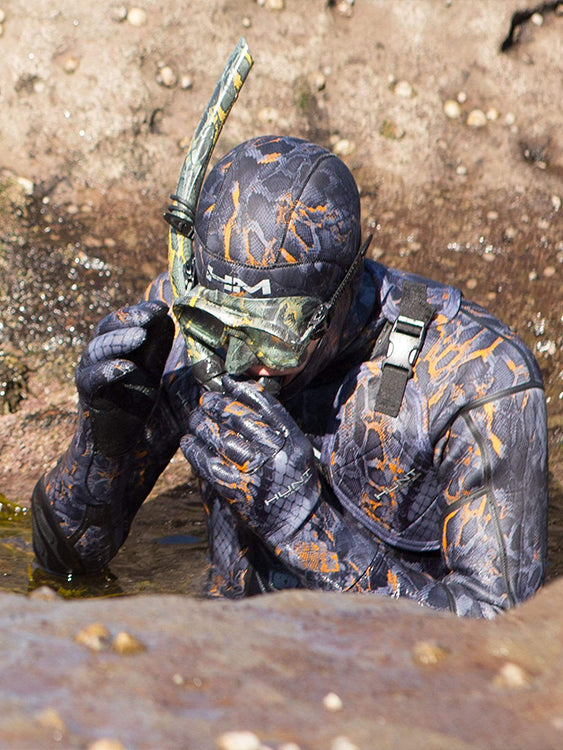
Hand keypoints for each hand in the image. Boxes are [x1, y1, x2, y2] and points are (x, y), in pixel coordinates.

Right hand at [76, 300, 173, 455]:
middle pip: (106, 328)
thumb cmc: (136, 396)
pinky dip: (107, 372)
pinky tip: (127, 368)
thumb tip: (167, 315)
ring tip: (140, 336)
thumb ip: (158, 343)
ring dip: (119, 341)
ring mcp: (89, 373)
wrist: (121, 437)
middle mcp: (98, 354)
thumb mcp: (153, 366)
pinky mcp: (87, 396)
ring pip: (97, 350)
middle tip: (150, 317)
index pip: (123, 318)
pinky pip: (92, 380)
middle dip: (129, 319)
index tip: (162, 308)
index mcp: (113, 343)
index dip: (140, 310)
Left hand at [180, 375, 321, 544]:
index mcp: (292, 441)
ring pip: (222, 440)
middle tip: (204, 400)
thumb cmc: (295, 480)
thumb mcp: (298, 449)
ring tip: (194, 418)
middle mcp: (275, 455)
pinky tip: (187, 442)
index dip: (243, 391)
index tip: (226, 381)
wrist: (297, 525)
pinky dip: (195, 452)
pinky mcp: (237, 492)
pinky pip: (210, 466)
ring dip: (203, 426)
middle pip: (241, 420)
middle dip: (218, 405)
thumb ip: (277, 426)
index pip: (266, 407)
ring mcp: (256, 474)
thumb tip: (246, 395)